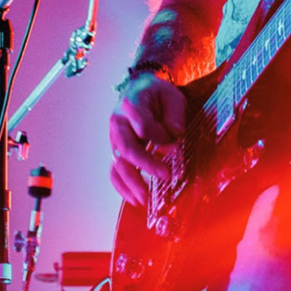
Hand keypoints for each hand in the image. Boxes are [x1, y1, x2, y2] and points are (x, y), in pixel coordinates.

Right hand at [109, 73, 187, 206]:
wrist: (139, 90)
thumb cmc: (158, 94)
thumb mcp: (171, 95)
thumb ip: (175, 113)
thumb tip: (175, 133)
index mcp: (131, 103)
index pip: (142, 124)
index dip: (160, 134)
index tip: (175, 138)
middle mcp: (118, 123)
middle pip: (127, 147)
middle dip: (145, 164)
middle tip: (165, 175)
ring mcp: (115, 139)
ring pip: (118, 164)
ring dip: (131, 182)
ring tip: (146, 199)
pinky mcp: (117, 152)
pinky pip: (115, 172)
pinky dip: (123, 188)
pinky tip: (135, 199)